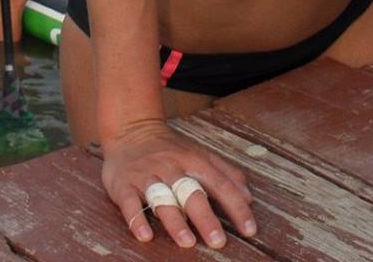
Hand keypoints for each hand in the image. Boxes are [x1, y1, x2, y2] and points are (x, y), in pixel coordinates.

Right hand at [97, 120, 255, 249]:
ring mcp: (147, 176)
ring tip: (187, 241)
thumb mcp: (201, 155)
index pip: (220, 185)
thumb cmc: (172, 149)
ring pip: (163, 198)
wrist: (132, 130)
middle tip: (218, 242)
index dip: (236, 208)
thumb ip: (226, 174)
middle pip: (192, 194)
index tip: (249, 230)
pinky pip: (129, 203)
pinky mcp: (124, 184)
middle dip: (206, 218)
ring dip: (175, 221)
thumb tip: (249, 197)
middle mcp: (172, 168)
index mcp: (195, 161)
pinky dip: (137, 219)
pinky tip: (146, 236)